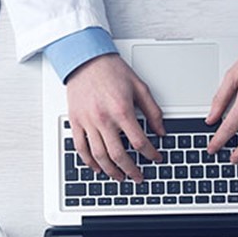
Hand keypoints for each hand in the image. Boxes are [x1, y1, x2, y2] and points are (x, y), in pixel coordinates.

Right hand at [66, 54, 165, 181]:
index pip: (139, 142)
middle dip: (131, 170)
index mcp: (122, 110)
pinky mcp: (76, 122)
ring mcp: (88, 122)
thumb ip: (152, 111)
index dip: (151, 154)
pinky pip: (81, 148)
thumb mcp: (140, 87)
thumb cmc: (111, 71)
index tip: (156, 158)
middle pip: (119, 155)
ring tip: (120, 177)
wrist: (86, 60)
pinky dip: (90, 162)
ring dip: (111, 171)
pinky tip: (98, 168)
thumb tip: (161, 131)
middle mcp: (103, 119)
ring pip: (99, 156)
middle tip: (138, 177)